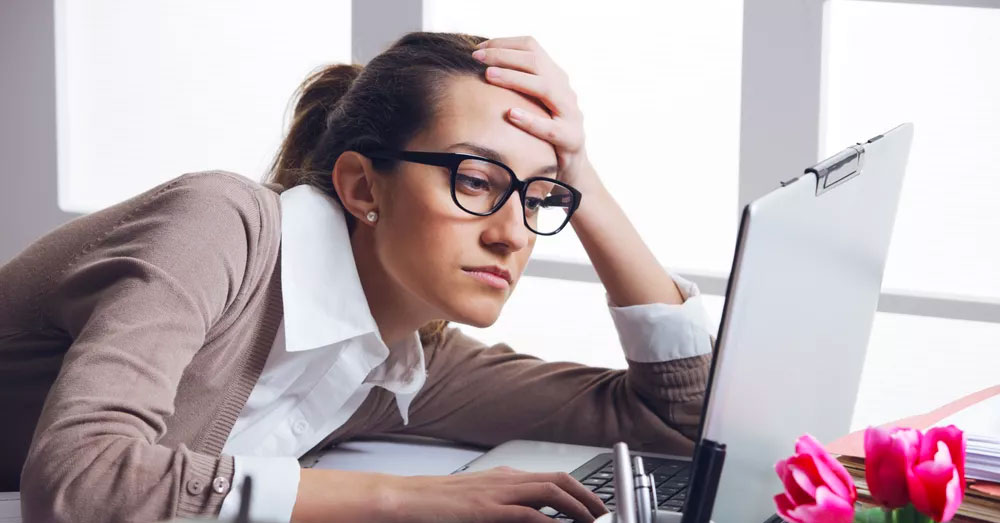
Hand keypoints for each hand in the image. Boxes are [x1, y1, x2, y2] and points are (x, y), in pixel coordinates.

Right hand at [291, 466, 607, 521]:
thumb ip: (505, 508)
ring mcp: (496, 493)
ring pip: (550, 493)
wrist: (404, 499)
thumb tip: (531, 518)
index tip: (595, 507)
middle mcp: (506, 479)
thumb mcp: (477, 502)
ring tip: (593, 522)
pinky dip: (549, 522)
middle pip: (559, 481)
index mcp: (505, 477)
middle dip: (587, 498)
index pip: (553, 478)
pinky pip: (527, 514)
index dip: (579, 491)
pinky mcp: (485, 509)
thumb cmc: (436, 504)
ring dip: (577, 507)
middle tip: (605, 515)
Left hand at [472, 36, 598, 192]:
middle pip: (536, 62)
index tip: (477, 48)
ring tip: (489, 76)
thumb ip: (514, 85)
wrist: (571, 167)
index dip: (503, 43)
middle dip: (503, 56)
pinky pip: (550, 128)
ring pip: (545, 88)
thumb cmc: (543, 132)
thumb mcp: (531, 103)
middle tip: (476, 58)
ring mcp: (570, 113)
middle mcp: (565, 89)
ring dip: (514, 79)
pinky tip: (511, 114)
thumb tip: (478, 67)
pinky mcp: (571, 139)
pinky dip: (530, 121)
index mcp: (555, 76)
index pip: (531, 47)